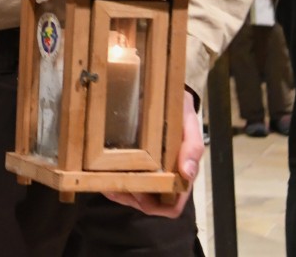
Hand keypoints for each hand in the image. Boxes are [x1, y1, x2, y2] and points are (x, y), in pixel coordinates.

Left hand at [104, 91, 200, 216]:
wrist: (164, 89)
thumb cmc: (178, 107)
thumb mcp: (188, 120)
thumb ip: (192, 145)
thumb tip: (188, 172)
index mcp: (182, 172)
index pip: (172, 205)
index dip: (156, 205)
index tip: (138, 192)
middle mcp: (167, 176)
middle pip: (150, 204)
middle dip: (132, 199)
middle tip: (115, 187)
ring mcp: (151, 170)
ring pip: (135, 197)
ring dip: (121, 193)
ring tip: (105, 183)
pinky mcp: (136, 161)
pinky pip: (124, 181)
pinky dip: (113, 182)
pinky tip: (102, 176)